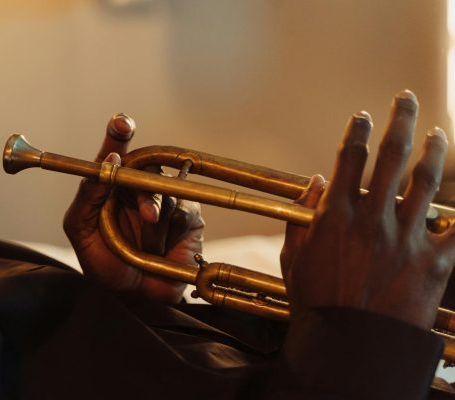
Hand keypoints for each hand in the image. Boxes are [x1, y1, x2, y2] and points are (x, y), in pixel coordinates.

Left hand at [63, 114, 204, 302]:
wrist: (134, 294)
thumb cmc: (104, 260)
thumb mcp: (80, 229)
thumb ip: (86, 195)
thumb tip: (106, 162)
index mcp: (112, 183)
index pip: (116, 151)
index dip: (118, 133)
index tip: (121, 123)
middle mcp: (140, 185)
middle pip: (148, 166)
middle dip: (146, 189)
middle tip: (146, 213)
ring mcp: (167, 198)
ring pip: (166, 191)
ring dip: (154, 220)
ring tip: (144, 246)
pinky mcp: (189, 215)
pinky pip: (184, 211)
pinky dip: (171, 230)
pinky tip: (162, 249)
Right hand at [280, 90, 454, 328]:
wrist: (349, 346)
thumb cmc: (316, 303)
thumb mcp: (292, 258)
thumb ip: (302, 216)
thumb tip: (317, 180)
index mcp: (337, 215)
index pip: (350, 158)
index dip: (358, 130)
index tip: (364, 114)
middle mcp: (373, 217)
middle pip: (391, 155)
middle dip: (401, 120)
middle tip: (406, 98)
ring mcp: (406, 237)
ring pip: (426, 180)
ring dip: (433, 150)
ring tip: (437, 133)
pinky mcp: (434, 262)